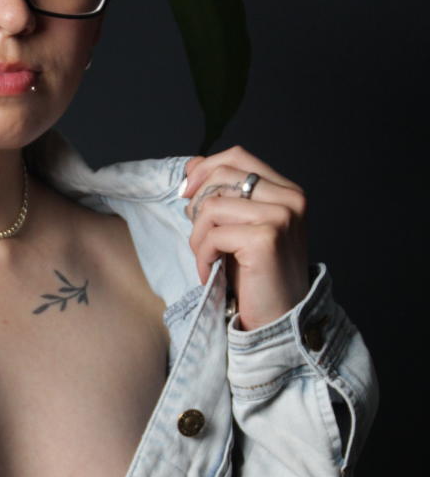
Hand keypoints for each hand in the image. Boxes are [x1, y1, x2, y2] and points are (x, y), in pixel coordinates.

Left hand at [182, 147, 309, 330]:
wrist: (278, 319)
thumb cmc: (255, 276)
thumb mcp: (238, 227)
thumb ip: (223, 195)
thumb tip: (192, 165)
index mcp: (287, 191)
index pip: (237, 156)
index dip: (204, 169)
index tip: (187, 194)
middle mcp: (290, 199)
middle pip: (221, 175)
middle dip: (198, 207)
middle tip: (200, 239)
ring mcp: (281, 216)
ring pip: (212, 206)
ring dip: (198, 239)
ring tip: (208, 261)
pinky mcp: (266, 238)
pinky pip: (212, 235)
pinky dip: (202, 257)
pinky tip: (211, 273)